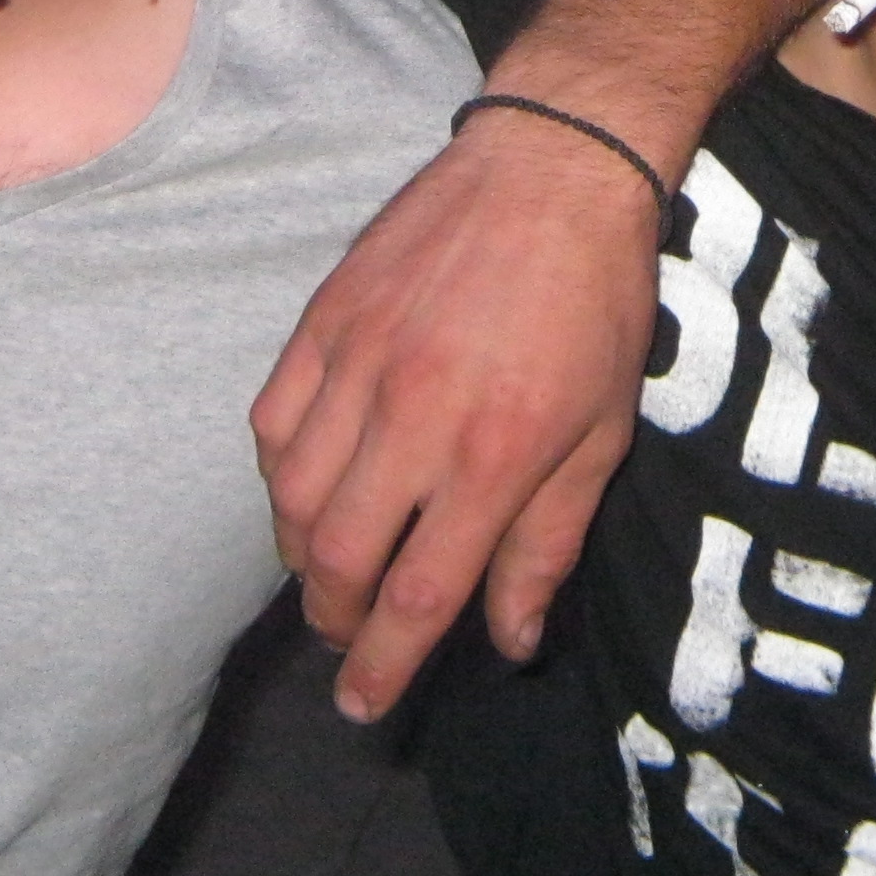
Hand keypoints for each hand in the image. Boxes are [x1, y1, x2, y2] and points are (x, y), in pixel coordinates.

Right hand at [251, 112, 661, 720]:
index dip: (385, 668)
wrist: (554, 167)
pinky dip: (280, 477)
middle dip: (338, 622)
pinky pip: (273, 424)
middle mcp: (415, 417)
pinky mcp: (325, 318)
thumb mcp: (601, 436)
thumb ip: (546, 545)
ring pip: (295, 500)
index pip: (418, 595)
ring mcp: (359, 363)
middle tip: (352, 641)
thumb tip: (509, 641)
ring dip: (305, 559)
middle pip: (339, 562)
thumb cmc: (595, 304)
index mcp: (494, 455)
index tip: (365, 707)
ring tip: (332, 575)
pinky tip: (308, 491)